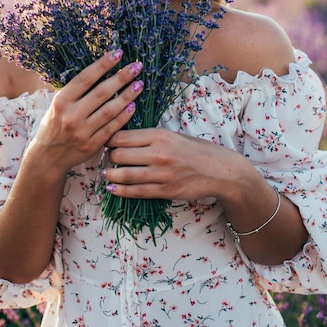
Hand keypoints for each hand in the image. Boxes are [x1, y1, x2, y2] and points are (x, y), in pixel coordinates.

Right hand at [30, 51, 143, 172]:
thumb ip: (77, 90)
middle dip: (122, 77)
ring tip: (139, 84)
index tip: (118, 53)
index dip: (103, 64)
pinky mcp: (92, 145)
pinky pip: (112, 127)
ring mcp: (82, 131)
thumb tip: (102, 68)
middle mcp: (71, 115)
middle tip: (137, 67)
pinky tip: (133, 105)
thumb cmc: (55, 123)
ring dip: (127, 96)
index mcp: (62, 100)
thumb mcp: (58, 103)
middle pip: (101, 92)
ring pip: (110, 110)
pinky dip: (123, 116)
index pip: (85, 78)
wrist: (47, 156)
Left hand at [103, 128, 238, 201]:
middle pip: (118, 155)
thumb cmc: (196, 150)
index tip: (106, 142)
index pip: (122, 136)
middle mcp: (158, 153)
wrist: (219, 170)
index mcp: (160, 135)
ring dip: (110, 175)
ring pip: (123, 175)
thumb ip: (150, 138)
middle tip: (106, 159)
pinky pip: (135, 192)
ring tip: (107, 174)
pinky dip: (120, 191)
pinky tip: (112, 189)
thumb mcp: (174, 135)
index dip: (109, 140)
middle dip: (109, 157)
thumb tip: (123, 139)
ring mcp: (161, 174)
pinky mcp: (164, 191)